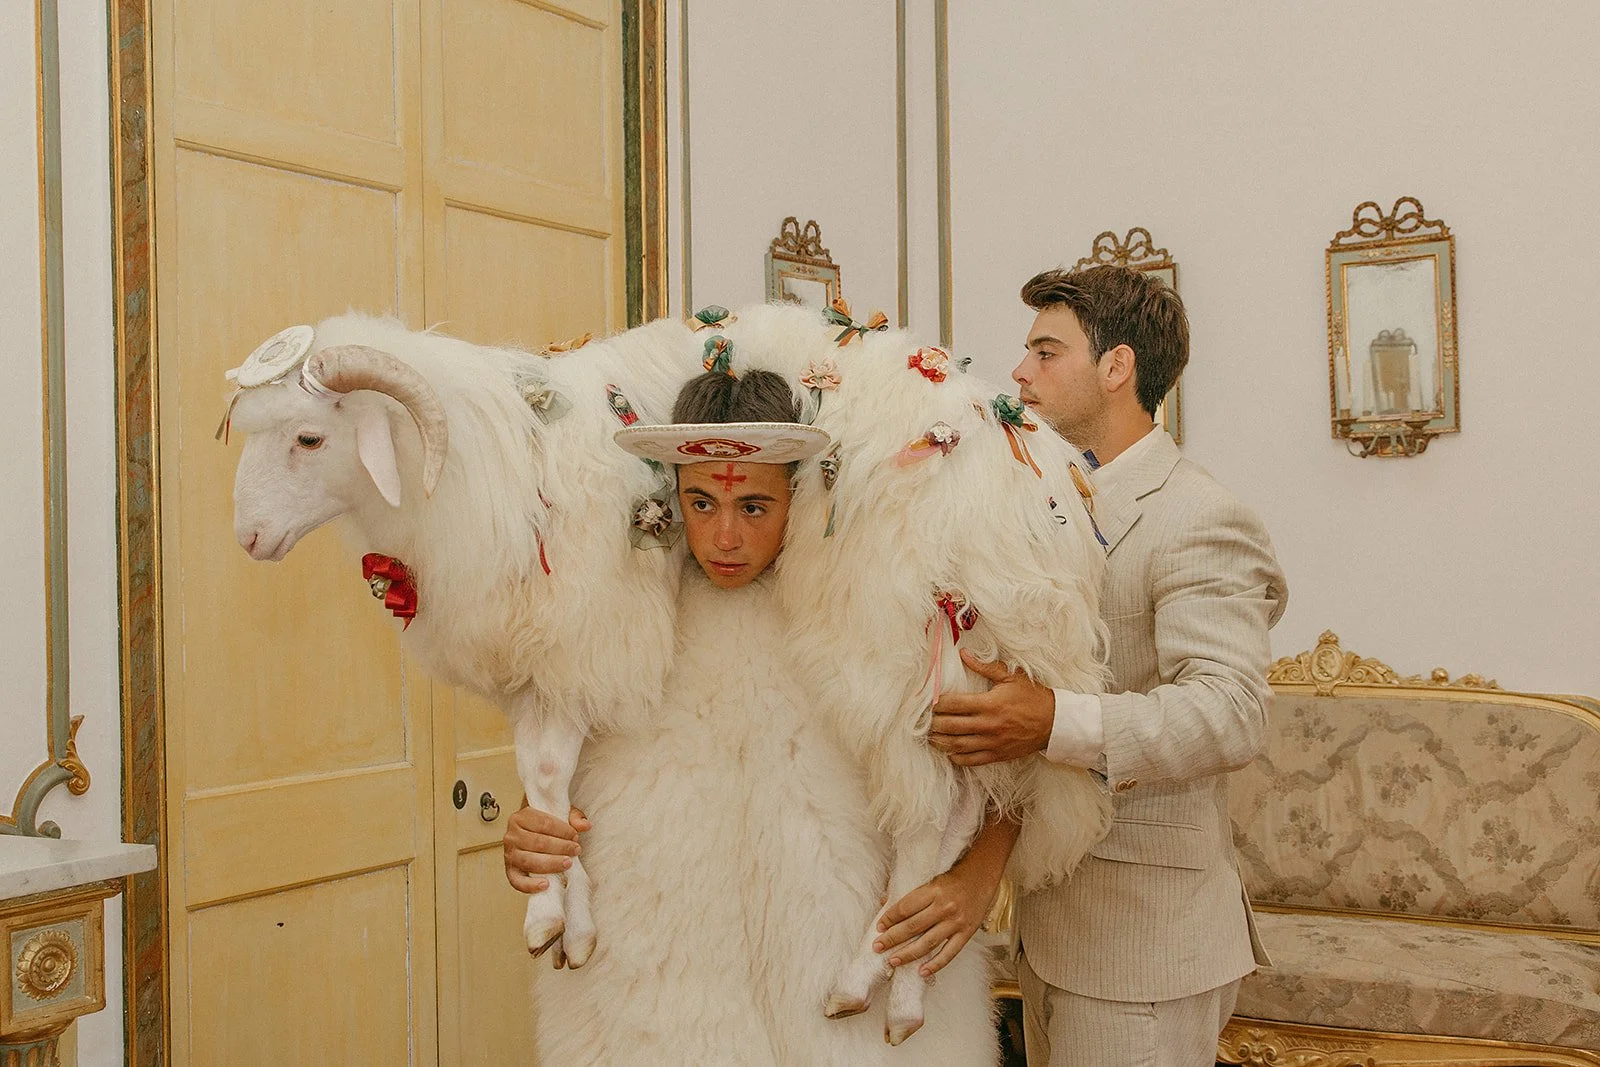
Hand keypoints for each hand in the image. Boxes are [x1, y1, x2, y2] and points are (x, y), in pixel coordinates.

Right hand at [502, 803, 590, 893]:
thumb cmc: (545, 824)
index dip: (563, 830)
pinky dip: (530, 885)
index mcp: (520, 817)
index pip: (543, 823)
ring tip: (568, 863)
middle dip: (560, 847)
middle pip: (537, 842)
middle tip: (576, 850)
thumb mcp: (560, 814)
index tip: (575, 836)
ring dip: (551, 864)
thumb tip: (585, 826)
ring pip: (529, 861)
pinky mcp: (510, 871)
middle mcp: (511, 835)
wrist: (529, 833)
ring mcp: (509, 854)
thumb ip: (573, 817)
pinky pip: (517, 881)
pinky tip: (546, 884)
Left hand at [873, 859, 999, 978]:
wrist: (982, 875)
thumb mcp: (930, 879)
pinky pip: (949, 953)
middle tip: (878, 947)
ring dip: (908, 954)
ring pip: (927, 943)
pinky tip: (921, 971)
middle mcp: (944, 907)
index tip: (879, 927)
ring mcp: (956, 922)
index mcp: (933, 890)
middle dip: (892, 938)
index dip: (889, 918)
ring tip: (893, 960)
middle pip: (913, 927)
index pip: (905, 908)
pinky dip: (935, 964)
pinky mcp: (967, 933)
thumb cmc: (953, 878)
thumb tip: (884, 903)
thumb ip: (910, 893)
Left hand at [928, 649, 1054, 765]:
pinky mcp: (998, 755)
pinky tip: (950, 752)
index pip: (954, 704)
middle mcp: (988, 725)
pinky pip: (972, 760)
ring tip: (931, 737)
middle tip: (926, 720)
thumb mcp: (1011, 677)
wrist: (1055, 722)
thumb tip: (964, 654)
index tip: (932, 701)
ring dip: (941, 742)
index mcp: (990, 704)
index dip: (938, 703)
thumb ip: (985, 666)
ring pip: (958, 745)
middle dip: (934, 723)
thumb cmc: (1033, 697)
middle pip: (951, 726)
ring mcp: (992, 742)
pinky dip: (957, 757)